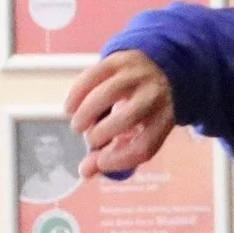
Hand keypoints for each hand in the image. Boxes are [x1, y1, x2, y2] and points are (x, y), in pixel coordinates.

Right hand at [64, 50, 175, 177]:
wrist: (162, 71)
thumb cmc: (146, 112)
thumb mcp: (140, 133)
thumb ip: (114, 153)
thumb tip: (84, 172)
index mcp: (165, 121)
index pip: (145, 147)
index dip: (120, 159)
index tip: (99, 162)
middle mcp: (155, 97)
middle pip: (128, 118)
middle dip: (102, 134)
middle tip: (90, 140)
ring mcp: (137, 75)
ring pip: (108, 93)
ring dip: (86, 113)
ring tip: (77, 126)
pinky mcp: (120, 60)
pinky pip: (94, 76)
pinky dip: (77, 93)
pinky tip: (69, 108)